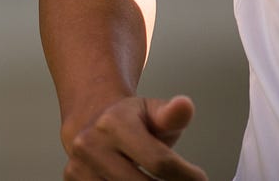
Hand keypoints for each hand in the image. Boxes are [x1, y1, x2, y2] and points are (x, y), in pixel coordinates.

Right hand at [63, 95, 205, 179]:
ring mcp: (77, 166)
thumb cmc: (133, 119)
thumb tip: (185, 106)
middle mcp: (90, 144)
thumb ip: (172, 115)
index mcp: (114, 122)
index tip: (201, 179)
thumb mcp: (155, 111)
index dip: (185, 176)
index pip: (159, 161)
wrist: (92, 121)